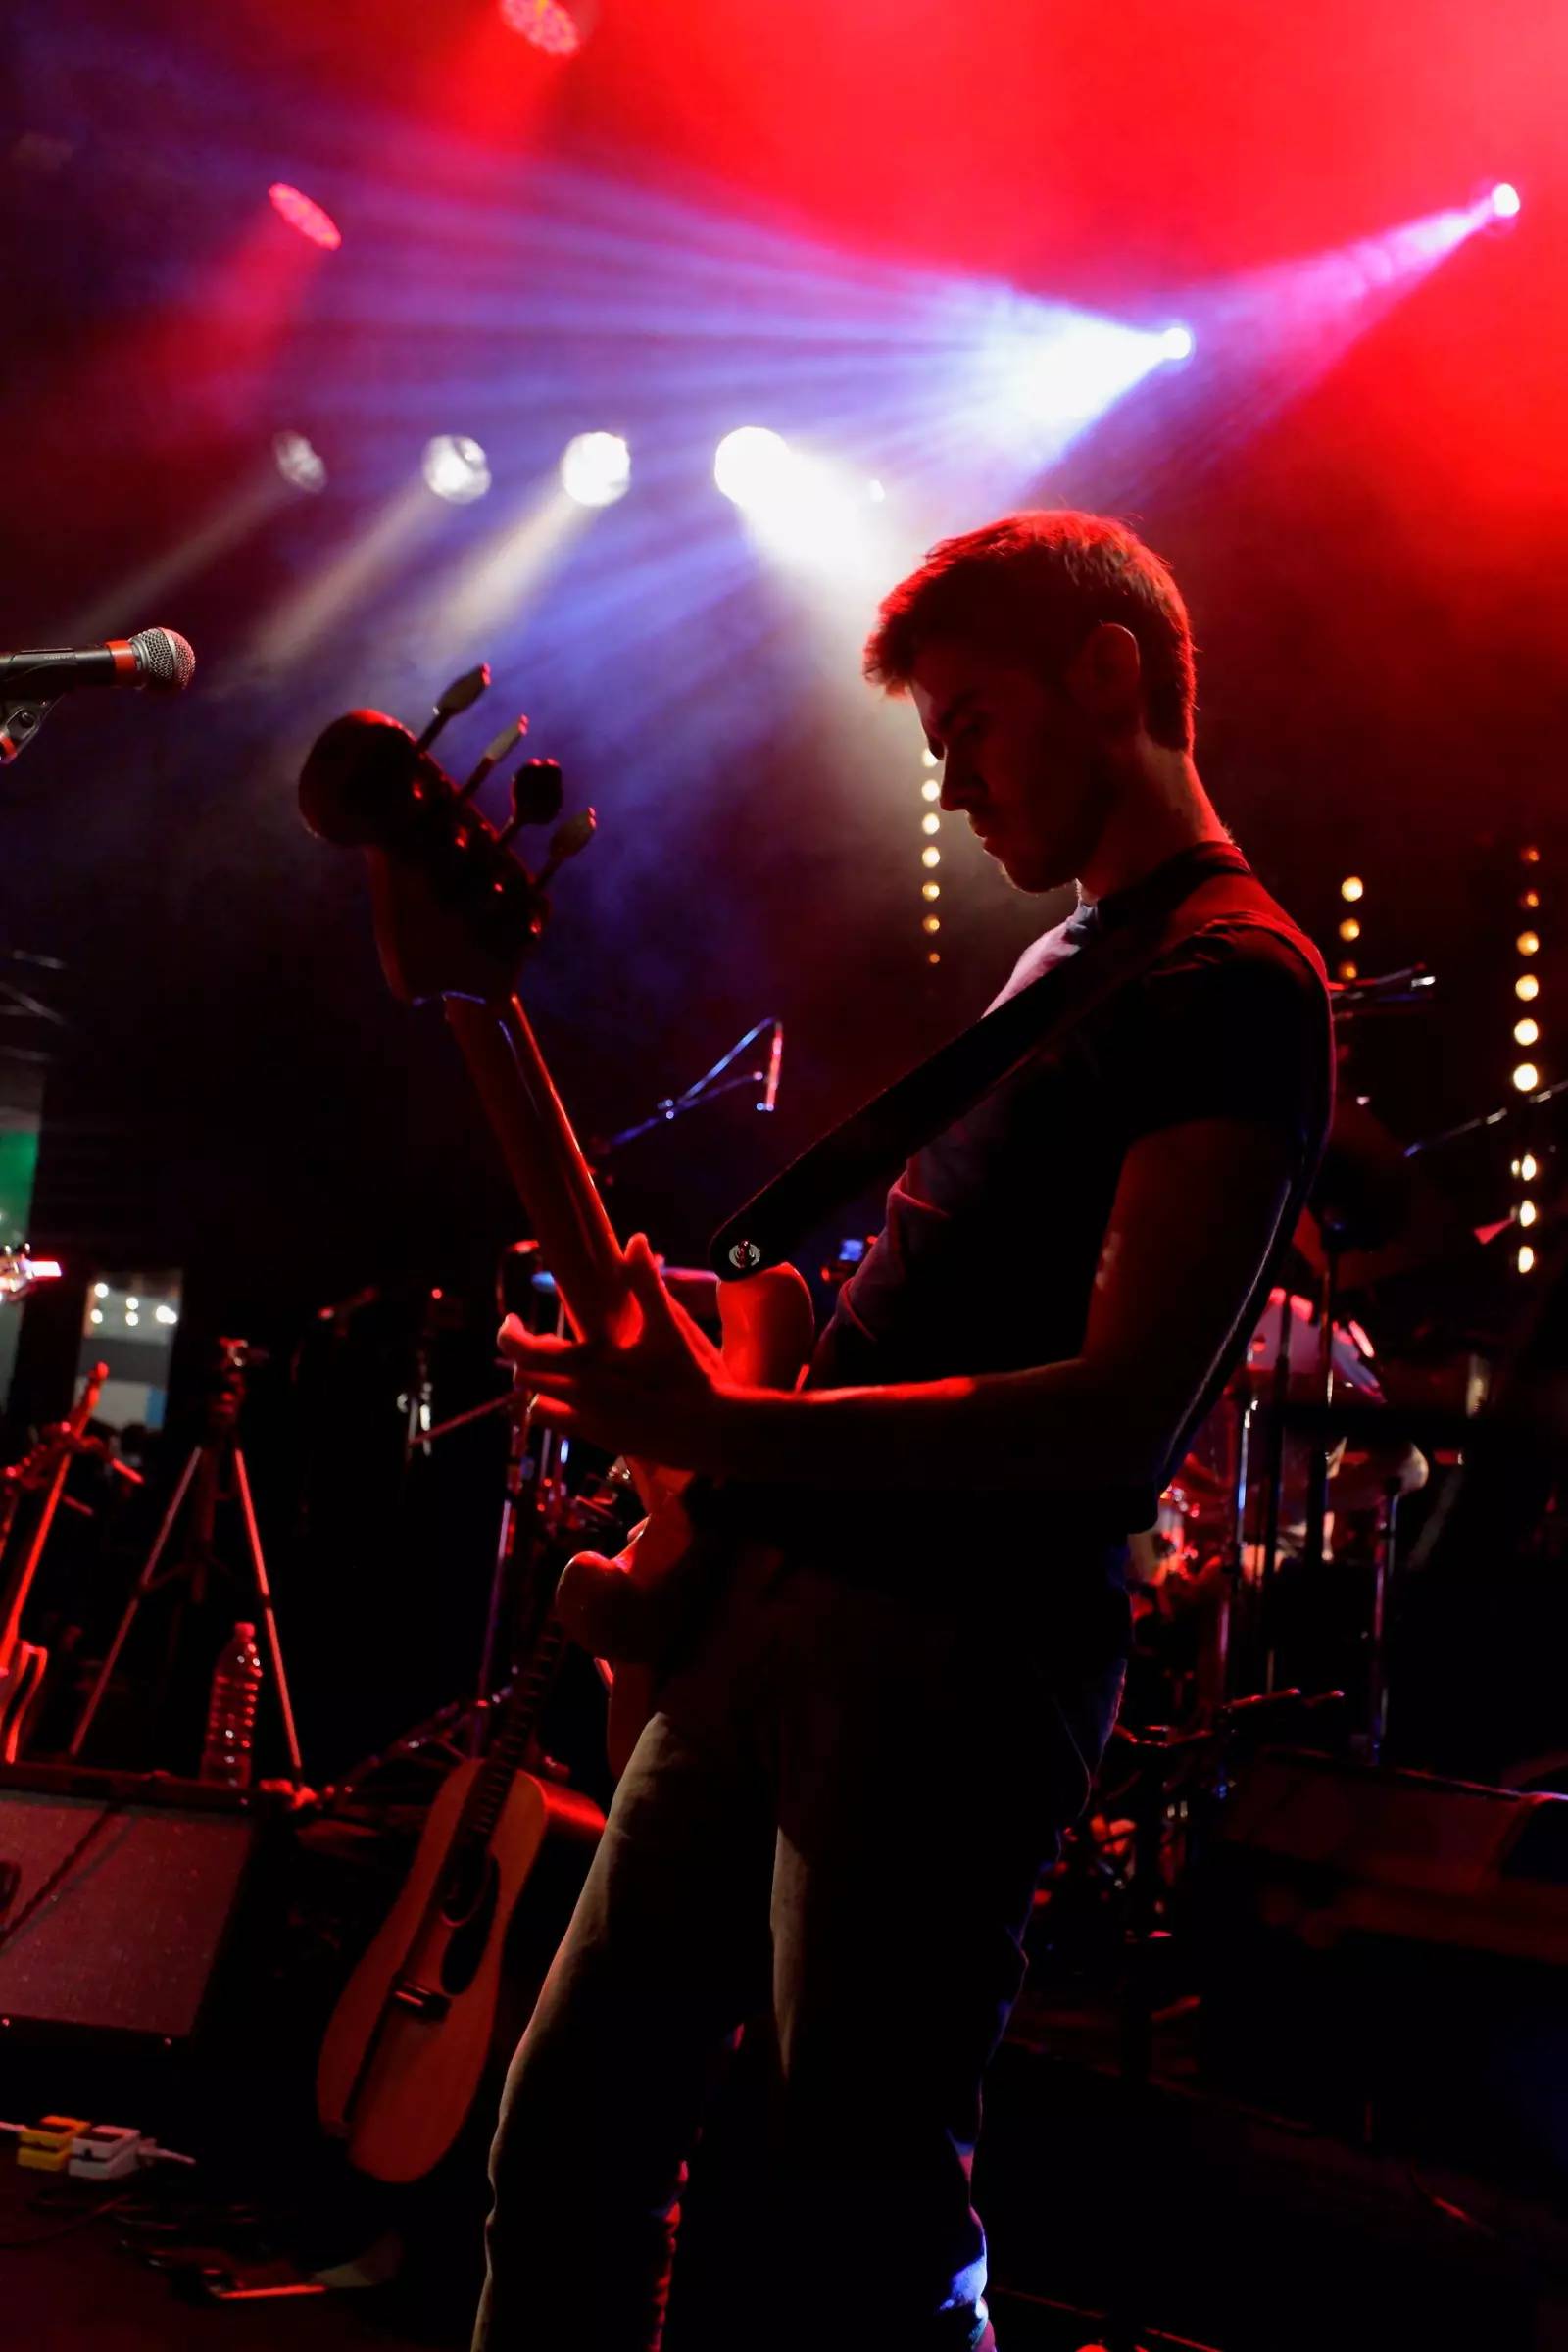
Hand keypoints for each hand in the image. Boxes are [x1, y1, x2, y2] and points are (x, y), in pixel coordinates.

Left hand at [498, 1234, 737, 1470]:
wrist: (714, 1433)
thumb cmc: (693, 1377)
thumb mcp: (670, 1326)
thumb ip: (647, 1282)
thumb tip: (636, 1240)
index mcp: (589, 1365)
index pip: (524, 1352)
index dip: (509, 1334)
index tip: (512, 1321)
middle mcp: (581, 1398)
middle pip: (525, 1378)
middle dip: (527, 1359)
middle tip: (544, 1341)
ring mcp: (591, 1425)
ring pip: (538, 1407)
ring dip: (542, 1388)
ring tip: (562, 1370)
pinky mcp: (606, 1442)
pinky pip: (566, 1426)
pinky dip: (563, 1408)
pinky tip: (588, 1395)